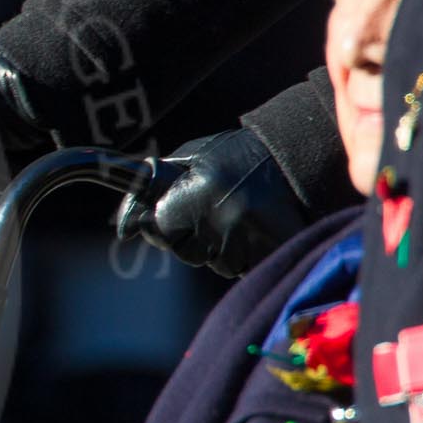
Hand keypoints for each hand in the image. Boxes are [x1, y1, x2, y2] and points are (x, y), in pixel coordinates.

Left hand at [115, 130, 312, 278]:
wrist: (299, 153)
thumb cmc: (235, 155)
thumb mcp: (190, 159)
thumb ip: (150, 188)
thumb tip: (124, 229)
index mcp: (194, 192)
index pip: (160, 229)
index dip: (167, 222)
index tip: (182, 210)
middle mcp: (219, 219)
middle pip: (188, 253)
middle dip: (195, 238)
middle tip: (219, 210)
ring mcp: (248, 239)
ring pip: (218, 264)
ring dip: (225, 248)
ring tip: (244, 216)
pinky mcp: (273, 252)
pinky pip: (246, 269)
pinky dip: (250, 255)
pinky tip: (258, 230)